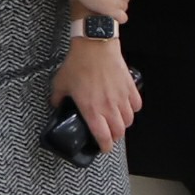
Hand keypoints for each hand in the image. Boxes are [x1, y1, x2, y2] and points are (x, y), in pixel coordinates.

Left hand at [55, 34, 139, 149]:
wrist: (95, 46)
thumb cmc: (78, 63)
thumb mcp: (60, 83)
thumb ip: (58, 98)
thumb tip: (57, 104)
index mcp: (91, 109)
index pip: (102, 136)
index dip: (105, 146)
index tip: (104, 148)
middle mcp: (109, 106)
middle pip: (119, 131)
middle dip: (115, 137)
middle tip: (110, 136)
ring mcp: (121, 97)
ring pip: (129, 120)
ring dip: (124, 124)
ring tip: (118, 123)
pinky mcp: (129, 87)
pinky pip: (136, 104)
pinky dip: (133, 109)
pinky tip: (128, 107)